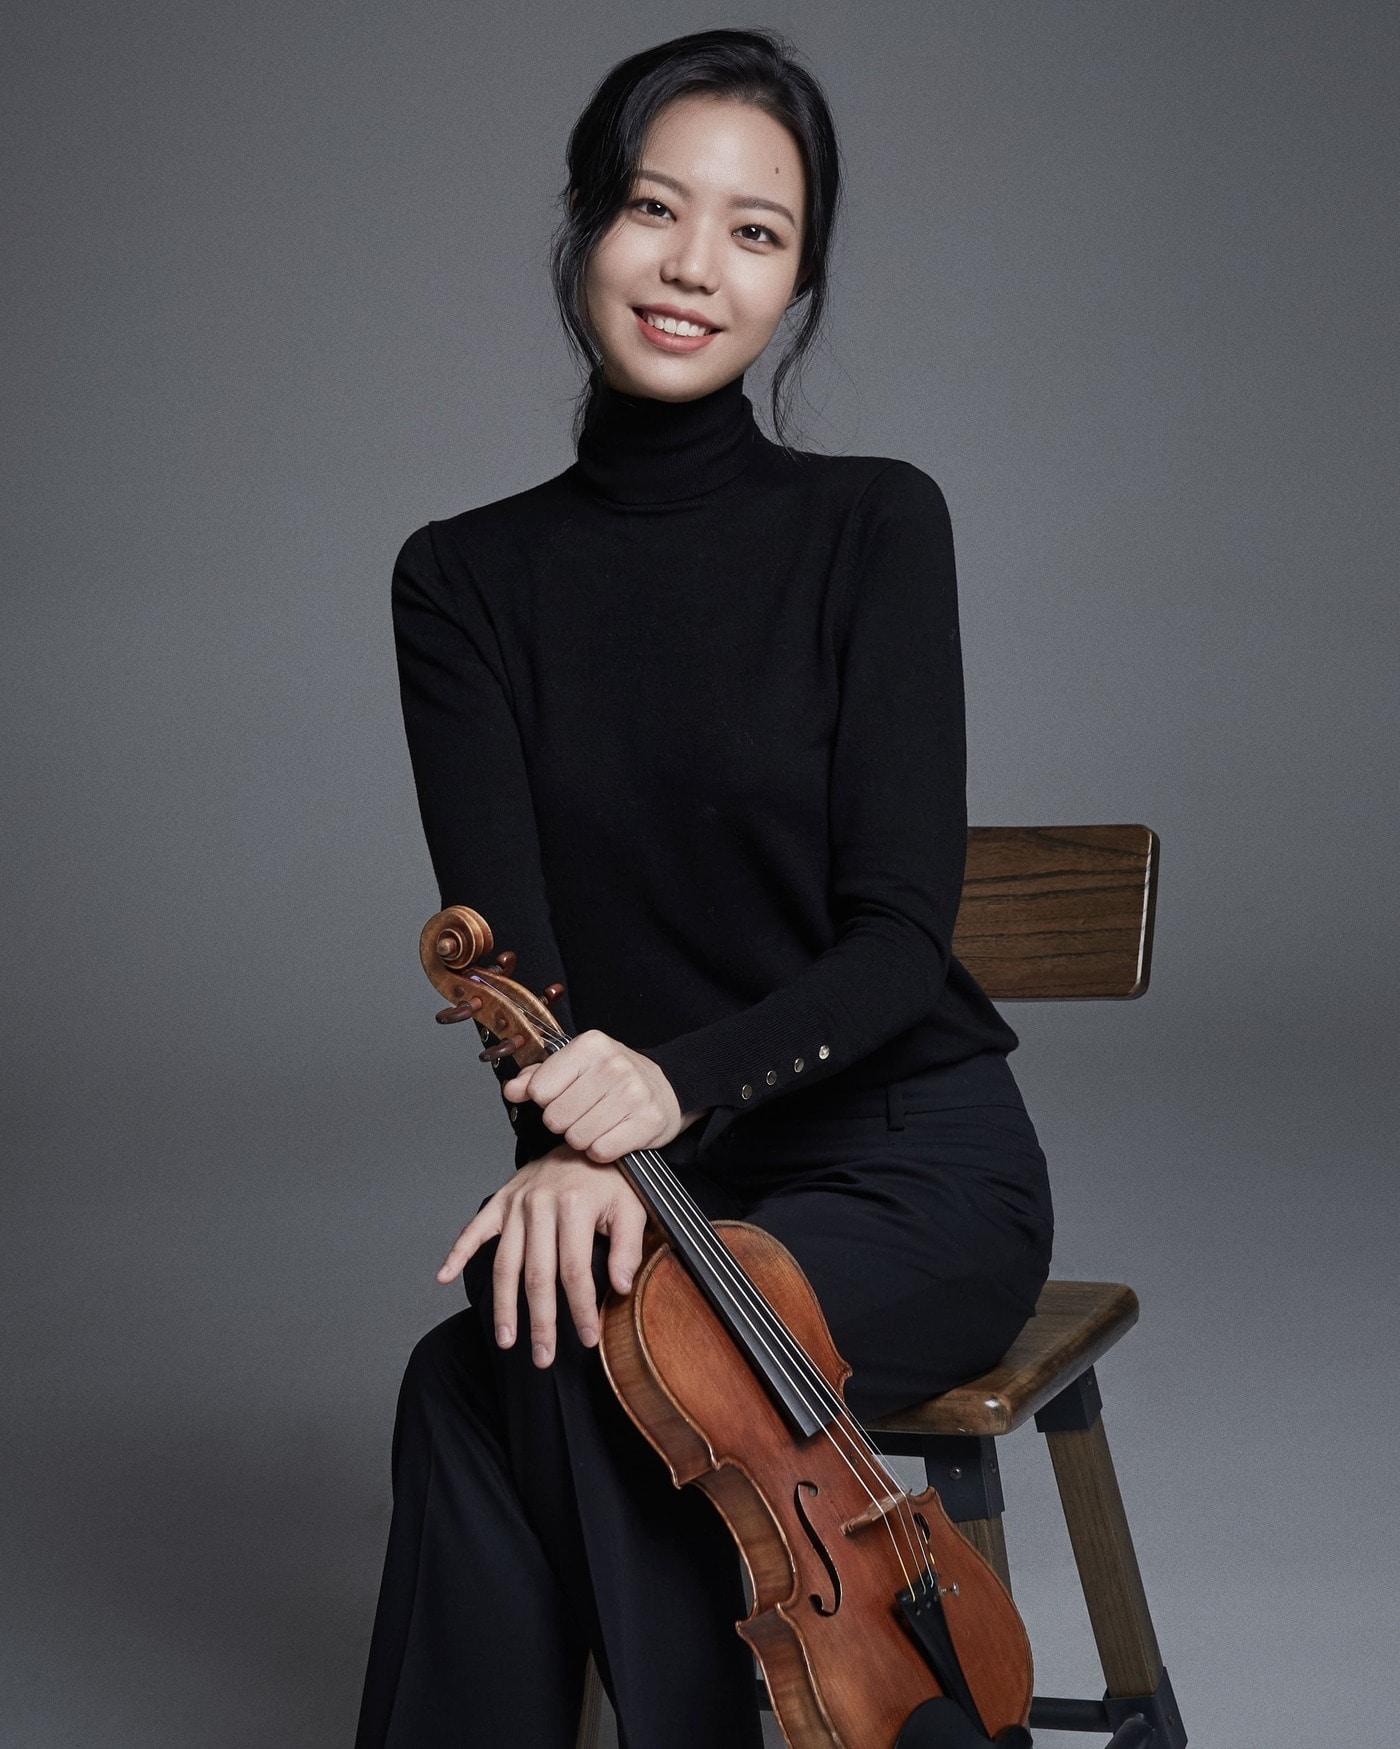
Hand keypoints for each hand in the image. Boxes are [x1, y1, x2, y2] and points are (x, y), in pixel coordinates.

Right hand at [435, 1144, 647, 1366]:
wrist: (591, 1135)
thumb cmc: (614, 1178)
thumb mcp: (633, 1207)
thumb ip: (628, 1246)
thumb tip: (620, 1288)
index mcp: (574, 1207)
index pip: (575, 1270)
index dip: (580, 1309)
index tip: (587, 1339)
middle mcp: (540, 1205)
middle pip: (536, 1274)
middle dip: (540, 1321)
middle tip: (542, 1358)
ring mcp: (517, 1202)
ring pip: (506, 1262)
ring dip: (503, 1304)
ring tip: (506, 1340)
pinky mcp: (503, 1199)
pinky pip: (476, 1229)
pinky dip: (458, 1252)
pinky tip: (444, 1277)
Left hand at [502, 1030, 703, 1163]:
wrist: (667, 1088)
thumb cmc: (613, 1078)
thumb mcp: (575, 1066)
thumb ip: (538, 1077)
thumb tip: (511, 1090)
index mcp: (590, 1046)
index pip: (539, 1090)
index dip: (545, 1100)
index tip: (562, 1096)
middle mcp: (613, 1065)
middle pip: (556, 1117)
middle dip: (564, 1122)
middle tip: (581, 1114)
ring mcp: (633, 1093)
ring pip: (577, 1138)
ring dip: (582, 1138)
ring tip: (596, 1125)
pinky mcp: (647, 1121)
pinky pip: (601, 1151)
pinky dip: (601, 1151)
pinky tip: (611, 1136)